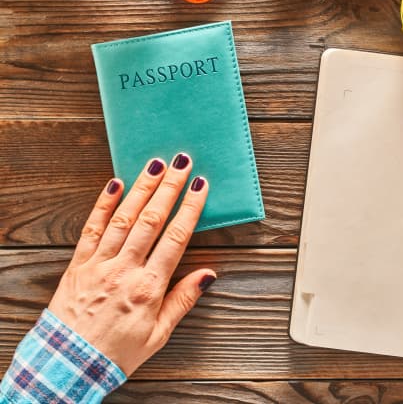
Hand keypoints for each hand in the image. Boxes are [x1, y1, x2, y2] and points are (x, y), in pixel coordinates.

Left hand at [48, 154, 214, 375]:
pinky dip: (103, 205)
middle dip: (169, 187)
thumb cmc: (116, 353)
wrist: (69, 366)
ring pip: (124, 218)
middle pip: (151, 220)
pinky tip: (114, 185)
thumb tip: (208, 275)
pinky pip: (92, 228)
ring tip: (155, 164)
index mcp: (148, 288)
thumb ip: (183, 300)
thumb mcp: (158, 335)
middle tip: (182, 162)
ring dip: (141, 188)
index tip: (201, 186)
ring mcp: (99, 264)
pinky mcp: (78, 264)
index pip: (175, 238)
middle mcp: (124, 270)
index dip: (190, 208)